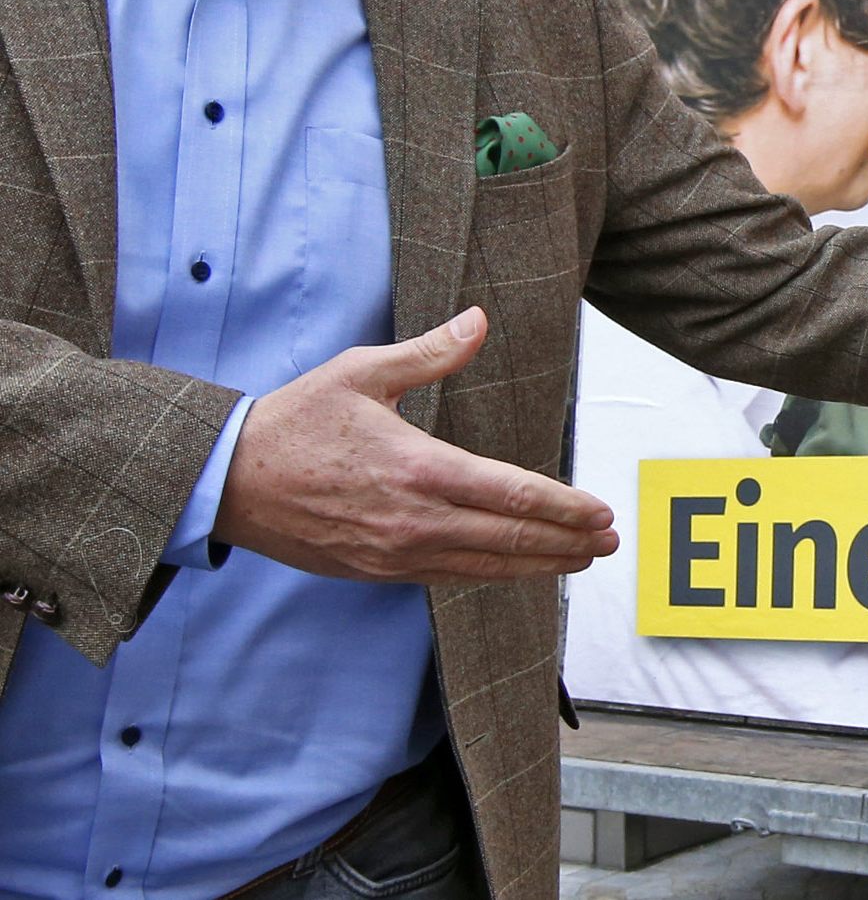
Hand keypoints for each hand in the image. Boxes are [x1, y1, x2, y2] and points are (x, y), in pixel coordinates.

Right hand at [214, 308, 618, 582]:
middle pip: (509, 538)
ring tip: (580, 560)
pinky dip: (491, 575)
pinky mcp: (376, 571)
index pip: (511, 494)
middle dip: (567, 542)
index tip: (599, 512)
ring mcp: (394, 553)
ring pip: (484, 567)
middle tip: (609, 541)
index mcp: (418, 469)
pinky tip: (516, 570)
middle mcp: (414, 520)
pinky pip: (448, 579)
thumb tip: (479, 320)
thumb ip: (430, 352)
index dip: (563, 507)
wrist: (226, 481)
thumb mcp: (361, 372)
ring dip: (538, 566)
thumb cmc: (296, 421)